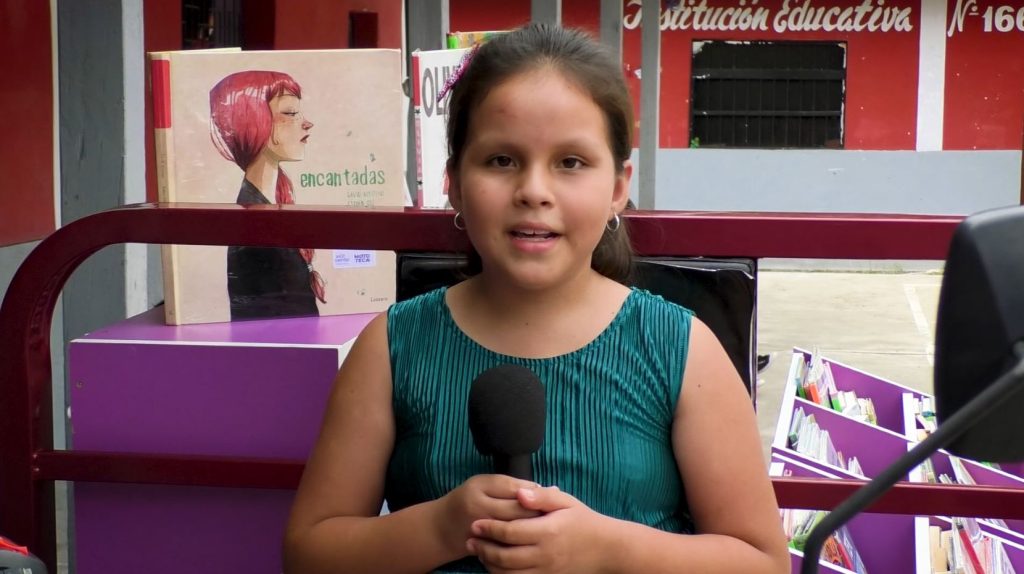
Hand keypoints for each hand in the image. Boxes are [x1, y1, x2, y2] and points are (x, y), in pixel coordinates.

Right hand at [436, 475, 541, 557]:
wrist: (440, 529)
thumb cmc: (467, 501)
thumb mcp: (483, 485)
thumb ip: (511, 485)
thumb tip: (544, 488)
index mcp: (480, 488)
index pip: (516, 489)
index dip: (535, 493)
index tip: (549, 495)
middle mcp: (479, 508)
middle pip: (518, 510)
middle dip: (538, 511)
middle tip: (552, 513)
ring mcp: (480, 530)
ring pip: (515, 529)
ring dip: (533, 527)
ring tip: (544, 526)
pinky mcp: (483, 547)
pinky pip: (508, 546)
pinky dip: (522, 542)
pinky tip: (530, 540)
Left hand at [467, 486, 611, 573]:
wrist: (606, 549)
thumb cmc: (584, 520)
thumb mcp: (566, 501)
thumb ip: (541, 496)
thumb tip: (519, 491)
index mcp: (548, 530)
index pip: (511, 531)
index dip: (490, 528)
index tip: (475, 523)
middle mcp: (545, 554)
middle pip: (505, 556)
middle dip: (484, 548)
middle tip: (470, 539)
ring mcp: (546, 570)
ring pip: (509, 573)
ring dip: (489, 564)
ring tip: (478, 552)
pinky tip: (495, 566)